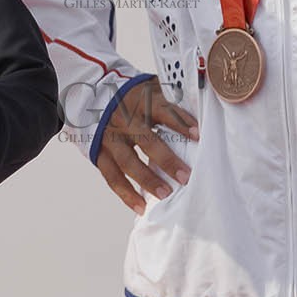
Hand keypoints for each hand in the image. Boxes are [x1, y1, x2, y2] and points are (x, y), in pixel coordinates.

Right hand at [94, 77, 198, 215]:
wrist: (91, 96)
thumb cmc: (132, 97)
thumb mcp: (150, 88)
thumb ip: (173, 94)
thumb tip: (205, 93)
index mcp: (142, 102)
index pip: (163, 111)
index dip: (180, 122)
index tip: (198, 135)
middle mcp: (125, 120)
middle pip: (146, 140)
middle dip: (166, 159)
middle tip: (185, 177)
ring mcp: (110, 138)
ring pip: (127, 161)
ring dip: (146, 179)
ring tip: (165, 194)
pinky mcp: (100, 153)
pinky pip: (112, 176)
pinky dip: (126, 194)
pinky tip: (141, 207)